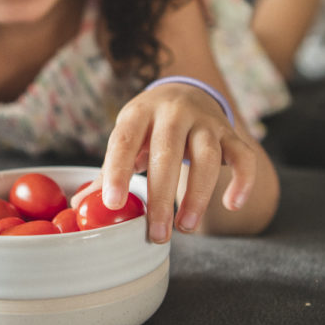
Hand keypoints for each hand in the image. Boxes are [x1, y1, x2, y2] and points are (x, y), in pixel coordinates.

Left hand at [99, 82, 257, 243]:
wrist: (185, 92)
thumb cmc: (149, 127)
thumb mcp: (127, 138)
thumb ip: (110, 170)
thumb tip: (81, 205)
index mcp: (139, 113)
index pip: (124, 141)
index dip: (116, 172)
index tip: (112, 203)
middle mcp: (173, 112)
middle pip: (167, 153)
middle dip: (161, 197)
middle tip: (156, 233)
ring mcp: (205, 121)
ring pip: (207, 156)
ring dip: (197, 195)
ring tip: (185, 227)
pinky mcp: (230, 133)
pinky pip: (243, 155)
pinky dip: (243, 180)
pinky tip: (232, 203)